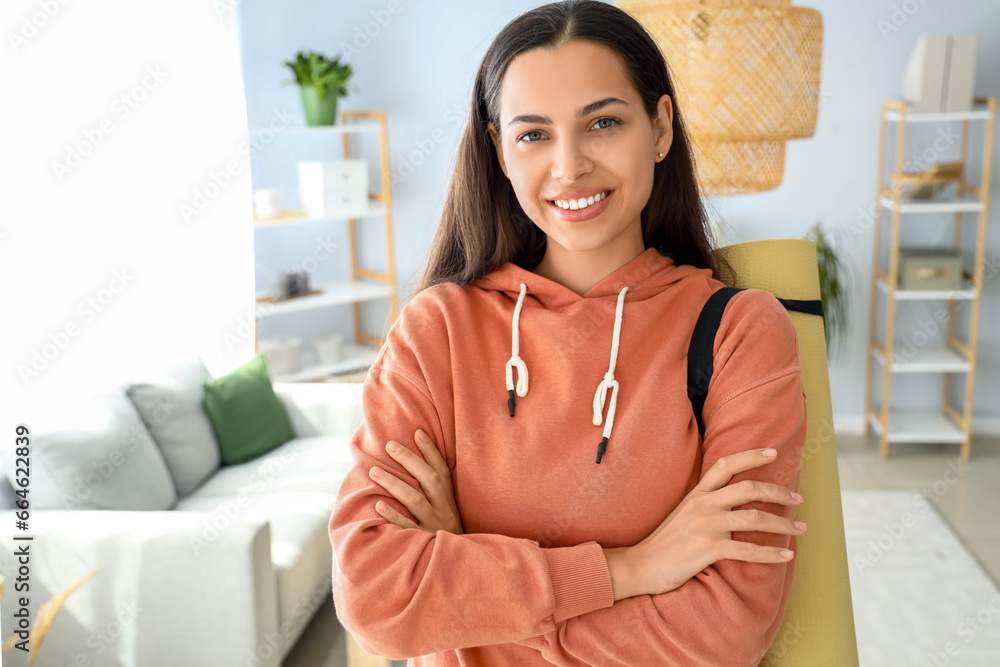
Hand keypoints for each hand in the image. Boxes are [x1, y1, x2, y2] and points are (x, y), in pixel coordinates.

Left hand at [369, 429, 464, 534]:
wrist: (460, 568)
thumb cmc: (447, 537)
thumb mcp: (448, 514)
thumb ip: (437, 494)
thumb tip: (419, 468)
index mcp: (450, 501)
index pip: (442, 470)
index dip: (431, 451)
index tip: (417, 432)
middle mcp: (445, 511)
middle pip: (429, 480)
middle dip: (409, 460)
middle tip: (388, 445)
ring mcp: (434, 526)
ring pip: (415, 501)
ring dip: (394, 484)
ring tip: (374, 472)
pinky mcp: (424, 542)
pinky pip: (407, 527)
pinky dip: (393, 516)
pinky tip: (378, 505)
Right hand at [621, 448, 805, 598]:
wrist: (642, 565)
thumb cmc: (665, 542)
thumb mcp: (683, 513)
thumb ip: (706, 503)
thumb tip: (734, 502)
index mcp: (697, 493)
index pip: (726, 465)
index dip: (751, 455)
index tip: (773, 452)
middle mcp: (703, 504)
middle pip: (748, 488)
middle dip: (779, 492)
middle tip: (798, 499)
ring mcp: (706, 525)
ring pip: (754, 518)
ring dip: (783, 523)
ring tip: (801, 529)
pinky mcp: (708, 548)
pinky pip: (747, 549)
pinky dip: (771, 553)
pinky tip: (786, 555)